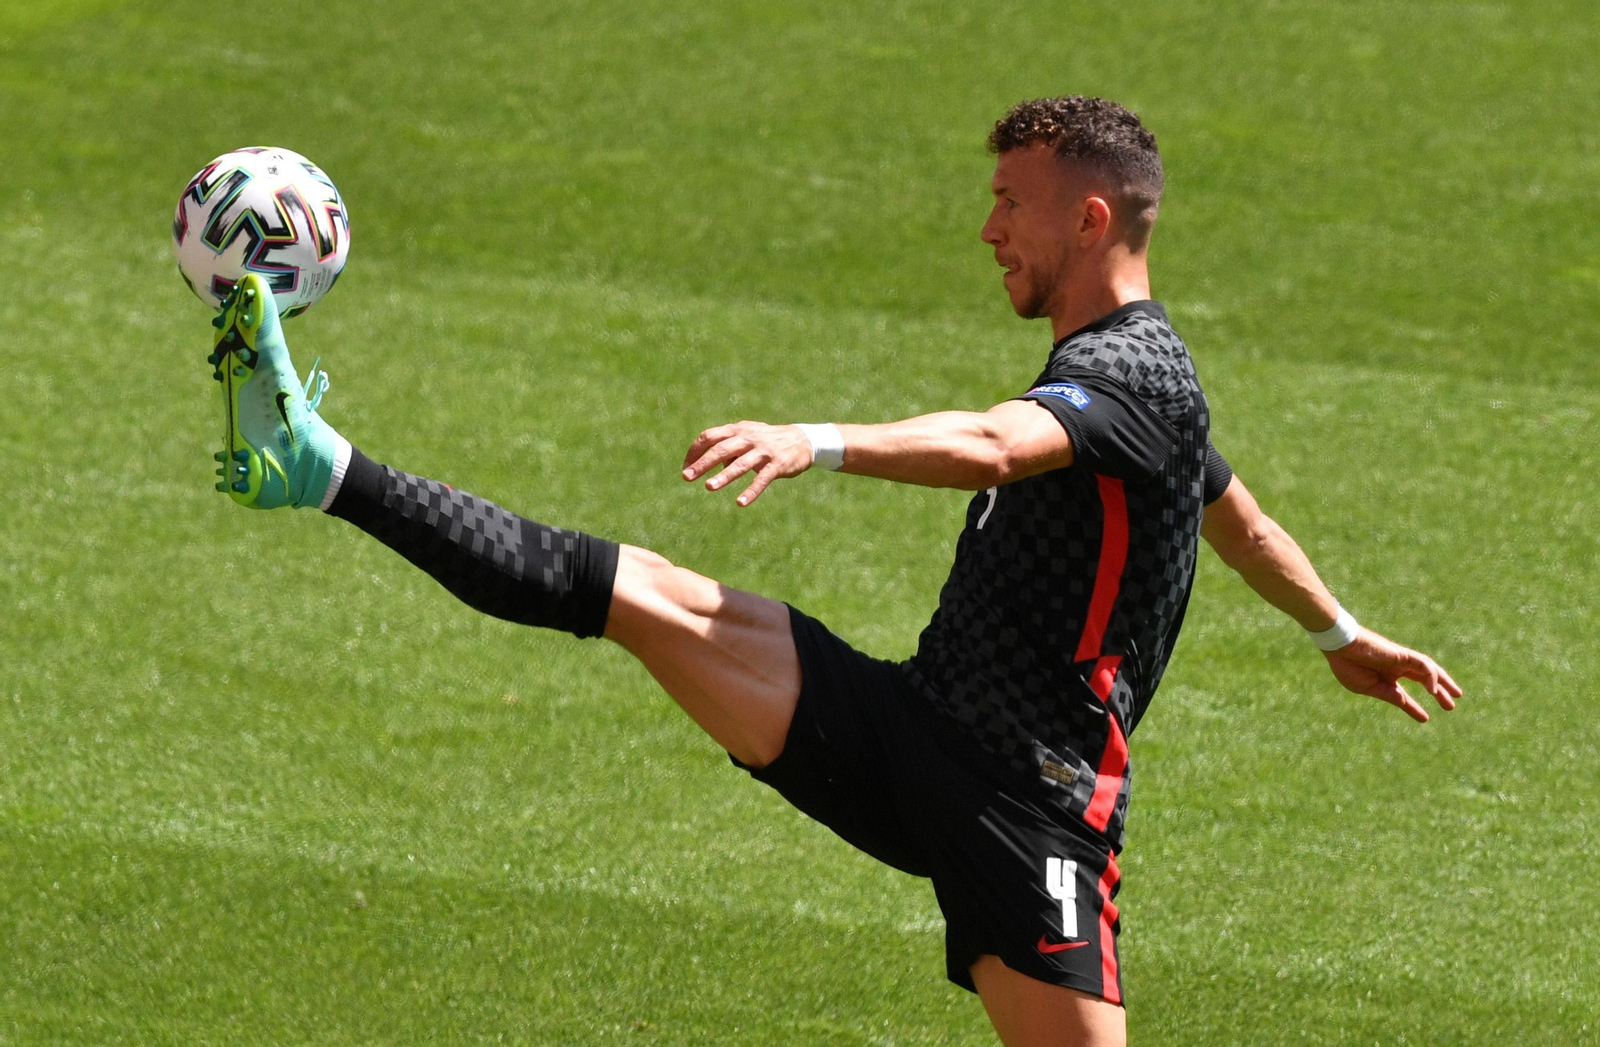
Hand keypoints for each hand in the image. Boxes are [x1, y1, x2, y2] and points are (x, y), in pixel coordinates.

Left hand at [682, 421, 814, 505]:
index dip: (695, 451)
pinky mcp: (777, 465)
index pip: (709, 436)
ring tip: (709, 487)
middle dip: (702, 464)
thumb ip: (730, 446)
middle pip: (721, 449)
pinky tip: (740, 502)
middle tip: (687, 477)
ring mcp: (763, 451)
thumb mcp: (748, 436)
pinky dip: (751, 491)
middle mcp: (749, 438)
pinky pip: (762, 480)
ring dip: (723, 476)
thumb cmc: (769, 440)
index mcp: (738, 430)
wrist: (803, 440)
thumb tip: (716, 464)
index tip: (685, 467)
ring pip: (740, 464)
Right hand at [1322, 629, 1461, 721]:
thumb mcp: (1369, 688)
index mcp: (1384, 677)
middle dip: (1439, 692)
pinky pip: (1423, 666)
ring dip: (1444, 683)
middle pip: (1424, 679)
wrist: (1339, 646)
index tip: (1425, 718)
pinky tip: (1433, 691)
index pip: (1404, 693)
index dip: (1414, 708)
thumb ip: (1390, 695)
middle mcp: (1396, 668)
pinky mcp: (1403, 655)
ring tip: (1455, 695)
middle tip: (1451, 706)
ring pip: (1429, 671)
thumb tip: (1406, 703)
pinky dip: (1431, 676)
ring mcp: (1401, 660)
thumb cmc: (1347, 665)